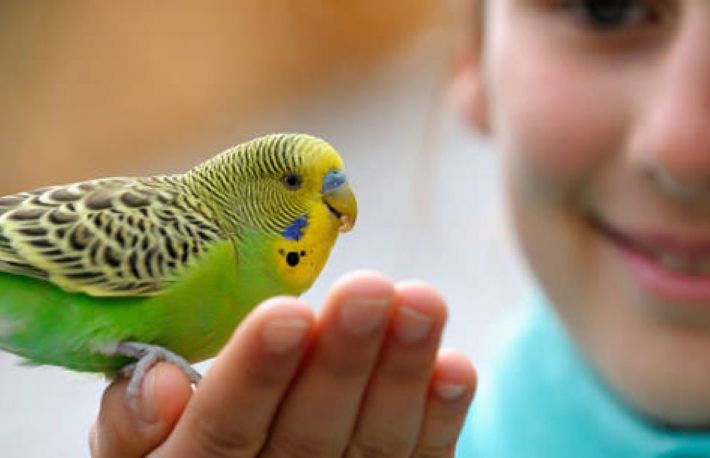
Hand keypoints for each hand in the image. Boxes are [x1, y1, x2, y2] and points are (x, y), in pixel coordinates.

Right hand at [89, 270, 475, 456]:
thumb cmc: (181, 452)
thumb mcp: (134, 448)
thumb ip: (132, 423)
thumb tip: (156, 380)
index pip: (225, 430)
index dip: (256, 375)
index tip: (286, 313)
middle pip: (309, 435)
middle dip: (341, 361)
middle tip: (369, 289)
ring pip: (373, 445)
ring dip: (402, 374)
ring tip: (423, 302)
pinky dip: (440, 418)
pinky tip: (457, 366)